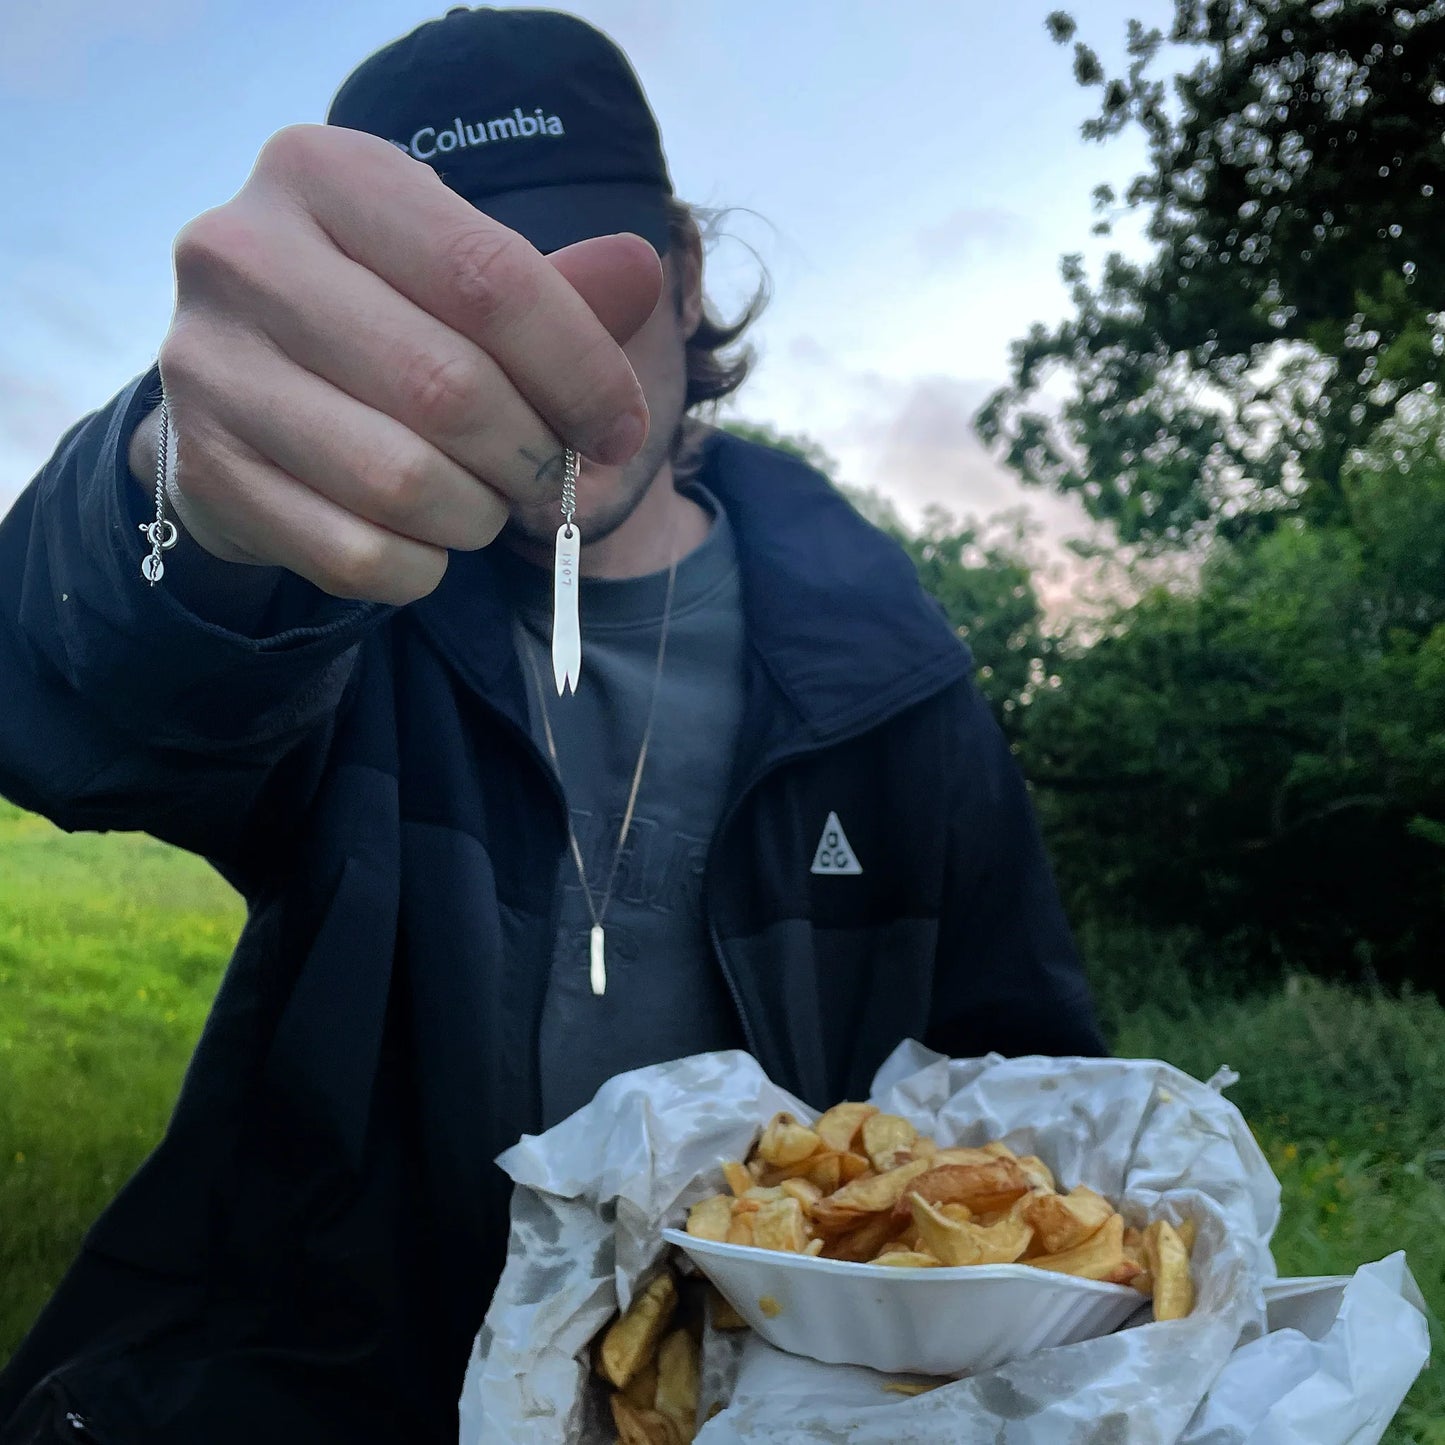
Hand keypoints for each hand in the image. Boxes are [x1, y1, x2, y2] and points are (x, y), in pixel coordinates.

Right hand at [141, 123, 661, 604]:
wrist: (246, 393)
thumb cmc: (384, 323)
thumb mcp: (463, 281)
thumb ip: (557, 287)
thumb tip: (640, 273)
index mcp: (323, 173)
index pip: (492, 279)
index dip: (585, 372)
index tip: (622, 431)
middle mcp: (242, 254)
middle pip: (451, 389)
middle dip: (531, 454)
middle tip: (548, 474)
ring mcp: (206, 366)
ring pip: (405, 484)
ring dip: (478, 515)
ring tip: (480, 498)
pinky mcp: (202, 470)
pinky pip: (358, 555)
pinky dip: (421, 567)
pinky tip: (422, 537)